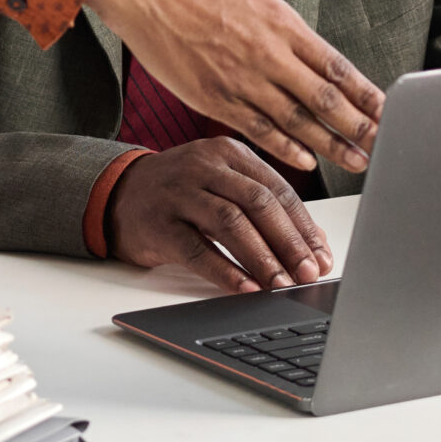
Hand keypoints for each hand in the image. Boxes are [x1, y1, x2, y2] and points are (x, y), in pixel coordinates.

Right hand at [84, 0, 381, 173]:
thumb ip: (279, 24)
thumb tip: (304, 47)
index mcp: (281, 22)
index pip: (335, 66)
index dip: (364, 93)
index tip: (386, 110)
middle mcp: (268, 53)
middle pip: (325, 98)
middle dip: (358, 125)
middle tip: (382, 145)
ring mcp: (241, 78)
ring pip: (296, 120)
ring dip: (329, 144)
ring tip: (355, 161)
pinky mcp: (212, 96)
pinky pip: (257, 129)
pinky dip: (284, 147)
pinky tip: (305, 161)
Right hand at [105, 138, 334, 293]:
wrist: (119, 193)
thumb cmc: (181, 192)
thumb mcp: (221, 184)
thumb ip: (262, 205)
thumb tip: (311, 244)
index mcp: (228, 152)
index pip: (277, 188)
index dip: (303, 225)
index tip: (322, 256)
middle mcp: (205, 166)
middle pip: (257, 202)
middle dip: (288, 241)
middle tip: (308, 272)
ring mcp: (179, 192)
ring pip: (230, 222)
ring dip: (262, 258)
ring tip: (282, 285)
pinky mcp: (159, 223)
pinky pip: (197, 249)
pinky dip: (225, 272)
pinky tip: (246, 289)